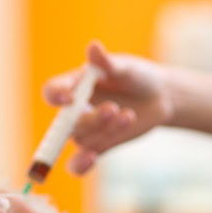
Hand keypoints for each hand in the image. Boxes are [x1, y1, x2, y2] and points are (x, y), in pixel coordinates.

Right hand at [42, 41, 173, 173]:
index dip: (55, 96)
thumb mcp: (126, 67)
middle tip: (113, 108)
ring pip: (81, 139)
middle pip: (66, 122)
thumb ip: (108, 62)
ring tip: (129, 116)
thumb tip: (93, 48)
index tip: (70, 98)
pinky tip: (91, 158)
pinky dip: (80, 164)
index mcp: (73, 85)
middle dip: (90, 118)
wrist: (160, 97)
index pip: (52, 92)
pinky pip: (79, 163)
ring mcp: (85, 131)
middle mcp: (73, 110)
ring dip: (104, 130)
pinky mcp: (97, 147)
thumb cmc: (138, 76)